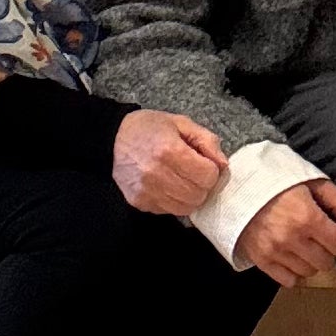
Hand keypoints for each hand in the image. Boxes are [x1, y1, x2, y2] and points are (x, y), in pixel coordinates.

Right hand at [111, 109, 228, 213]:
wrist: (113, 138)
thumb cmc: (149, 129)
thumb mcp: (181, 123)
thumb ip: (207, 141)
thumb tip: (223, 165)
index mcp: (169, 151)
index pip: (208, 176)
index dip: (212, 170)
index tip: (205, 164)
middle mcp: (156, 174)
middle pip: (198, 195)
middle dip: (203, 185)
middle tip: (195, 173)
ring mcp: (146, 191)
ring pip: (185, 208)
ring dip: (190, 196)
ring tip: (183, 180)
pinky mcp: (139, 202)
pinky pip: (169, 211)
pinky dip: (174, 201)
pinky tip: (168, 186)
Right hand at [237, 177, 335, 287]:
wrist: (235, 184)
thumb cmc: (275, 179)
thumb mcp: (311, 180)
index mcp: (306, 217)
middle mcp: (291, 239)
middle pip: (326, 262)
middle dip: (329, 249)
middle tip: (321, 235)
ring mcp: (274, 252)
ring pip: (308, 272)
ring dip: (311, 260)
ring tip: (304, 243)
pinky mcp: (260, 260)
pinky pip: (288, 280)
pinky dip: (294, 271)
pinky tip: (291, 255)